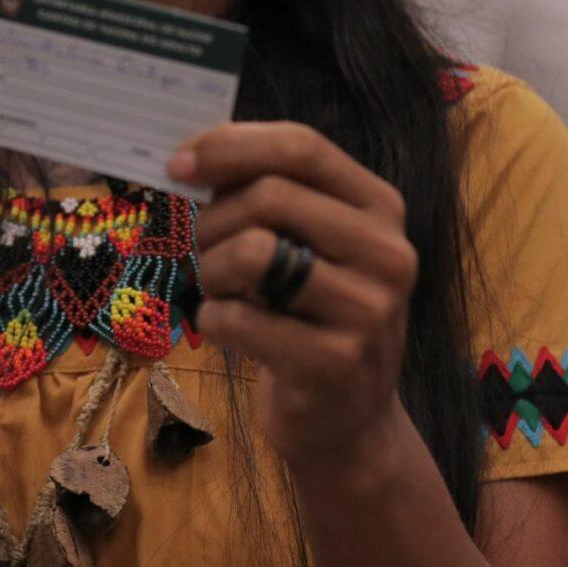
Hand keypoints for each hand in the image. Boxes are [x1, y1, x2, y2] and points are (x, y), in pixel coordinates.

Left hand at [173, 123, 417, 480]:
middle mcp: (387, 252)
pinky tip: (229, 332)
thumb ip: (270, 195)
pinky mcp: (336, 363)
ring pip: (252, 252)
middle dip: (214, 218)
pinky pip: (239, 318)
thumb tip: (192, 157)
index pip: (303, 146)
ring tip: (221, 291)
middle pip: (271, 195)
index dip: (232, 145)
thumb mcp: (310, 245)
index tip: (180, 163)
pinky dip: (213, 321)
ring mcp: (369, 310)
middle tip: (201, 248)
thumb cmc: (311, 316)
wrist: (349, 421)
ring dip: (213, 270)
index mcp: (380, 208)